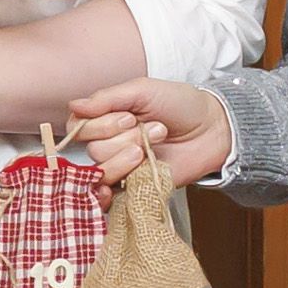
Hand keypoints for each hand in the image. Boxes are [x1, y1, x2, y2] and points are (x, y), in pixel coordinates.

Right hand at [67, 78, 233, 185]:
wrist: (213, 130)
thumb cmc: (180, 105)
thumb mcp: (143, 90)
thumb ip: (107, 98)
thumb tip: (74, 105)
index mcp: (107, 118)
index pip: (78, 127)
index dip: (100, 125)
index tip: (128, 117)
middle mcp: (110, 143)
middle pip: (93, 150)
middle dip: (124, 139)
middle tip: (154, 130)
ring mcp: (121, 166)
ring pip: (102, 170)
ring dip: (128, 158)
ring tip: (152, 148)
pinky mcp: (133, 187)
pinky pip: (109, 196)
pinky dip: (107, 194)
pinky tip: (119, 185)